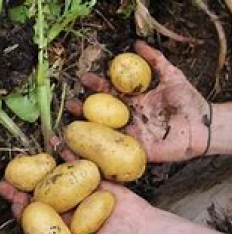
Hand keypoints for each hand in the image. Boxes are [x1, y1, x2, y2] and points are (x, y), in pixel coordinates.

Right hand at [79, 41, 210, 162]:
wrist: (202, 125)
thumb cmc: (188, 100)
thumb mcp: (171, 75)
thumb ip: (155, 59)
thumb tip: (137, 43)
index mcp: (133, 100)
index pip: (110, 92)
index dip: (97, 85)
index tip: (84, 79)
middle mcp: (129, 117)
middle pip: (102, 113)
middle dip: (85, 107)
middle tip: (71, 102)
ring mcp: (131, 134)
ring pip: (105, 132)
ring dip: (87, 129)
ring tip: (71, 123)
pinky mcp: (135, 150)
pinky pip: (116, 150)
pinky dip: (100, 149)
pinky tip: (85, 146)